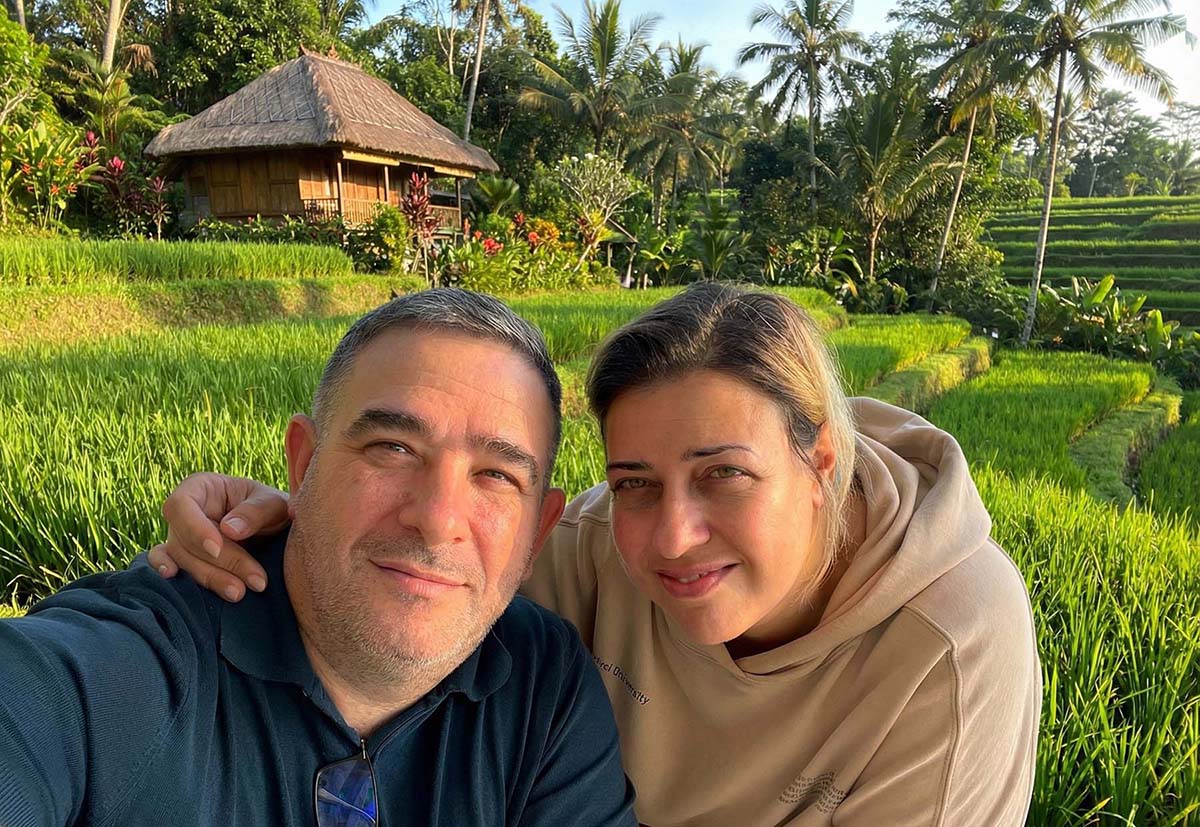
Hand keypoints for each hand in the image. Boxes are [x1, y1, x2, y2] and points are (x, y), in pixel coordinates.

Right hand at [148, 473, 290, 601]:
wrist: (275, 528)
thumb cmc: (272, 508)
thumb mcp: (273, 504)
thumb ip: (255, 512)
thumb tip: (229, 530)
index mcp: (202, 487)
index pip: (182, 505)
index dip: (195, 528)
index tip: (216, 548)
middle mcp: (185, 511)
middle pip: (184, 538)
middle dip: (219, 562)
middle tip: (255, 581)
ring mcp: (180, 535)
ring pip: (182, 559)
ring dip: (210, 578)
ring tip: (240, 593)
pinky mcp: (183, 557)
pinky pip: (166, 563)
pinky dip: (166, 572)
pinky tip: (175, 581)